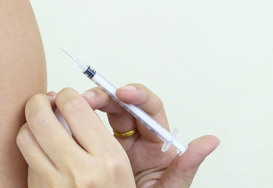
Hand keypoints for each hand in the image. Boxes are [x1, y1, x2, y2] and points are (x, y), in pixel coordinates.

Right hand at [16, 87, 218, 187]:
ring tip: (70, 105)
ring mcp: (113, 141)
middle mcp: (135, 137)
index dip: (136, 96)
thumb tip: (211, 141)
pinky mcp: (93, 146)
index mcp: (156, 142)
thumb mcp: (169, 187)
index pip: (149, 109)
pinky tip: (61, 115)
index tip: (123, 93)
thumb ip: (186, 165)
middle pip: (121, 104)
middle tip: (88, 98)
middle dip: (105, 96)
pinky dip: (72, 117)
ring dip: (86, 104)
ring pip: (100, 111)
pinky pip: (83, 126)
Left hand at [16, 88, 134, 186]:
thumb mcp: (121, 167)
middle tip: (45, 103)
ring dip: (30, 126)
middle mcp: (80, 170)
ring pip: (24, 135)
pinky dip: (30, 149)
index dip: (66, 95)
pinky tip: (41, 150)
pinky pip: (25, 160)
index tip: (66, 98)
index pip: (74, 104)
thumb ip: (96, 134)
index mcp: (108, 159)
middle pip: (40, 115)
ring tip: (40, 127)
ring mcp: (55, 184)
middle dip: (39, 102)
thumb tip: (65, 101)